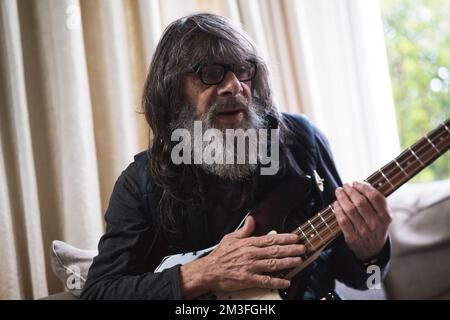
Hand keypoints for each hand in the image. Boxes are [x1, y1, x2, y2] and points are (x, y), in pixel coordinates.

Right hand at [180, 216, 304, 297]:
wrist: (208, 271)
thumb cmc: (220, 255)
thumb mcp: (230, 238)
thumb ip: (244, 230)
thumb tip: (252, 220)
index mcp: (248, 243)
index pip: (270, 239)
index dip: (285, 238)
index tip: (296, 237)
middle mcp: (251, 254)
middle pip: (275, 251)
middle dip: (291, 249)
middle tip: (303, 248)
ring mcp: (250, 267)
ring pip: (273, 264)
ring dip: (287, 262)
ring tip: (298, 261)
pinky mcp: (248, 279)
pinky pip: (265, 281)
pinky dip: (277, 281)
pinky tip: (286, 281)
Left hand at [333, 181, 391, 261]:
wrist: (372, 250)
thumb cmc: (376, 227)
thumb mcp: (383, 216)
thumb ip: (377, 202)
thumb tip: (361, 184)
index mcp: (385, 217)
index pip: (374, 196)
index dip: (363, 187)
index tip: (356, 183)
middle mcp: (376, 224)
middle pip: (360, 202)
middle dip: (350, 191)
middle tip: (345, 185)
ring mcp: (363, 231)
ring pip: (350, 210)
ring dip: (342, 198)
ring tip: (339, 191)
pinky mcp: (352, 237)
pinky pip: (342, 220)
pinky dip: (338, 209)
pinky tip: (336, 203)